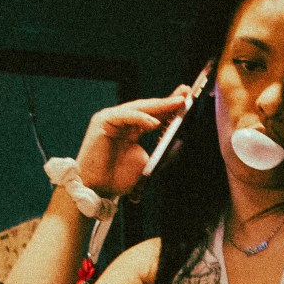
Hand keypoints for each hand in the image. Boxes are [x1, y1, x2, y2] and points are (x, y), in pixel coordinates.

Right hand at [76, 85, 197, 196]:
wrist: (97, 189)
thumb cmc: (117, 178)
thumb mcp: (146, 162)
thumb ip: (159, 150)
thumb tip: (178, 139)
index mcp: (130, 128)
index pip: (152, 113)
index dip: (169, 106)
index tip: (186, 99)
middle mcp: (121, 120)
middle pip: (147, 106)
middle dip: (167, 101)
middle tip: (185, 94)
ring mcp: (111, 119)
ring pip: (138, 108)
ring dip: (159, 105)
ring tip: (177, 104)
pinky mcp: (102, 121)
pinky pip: (125, 116)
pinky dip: (141, 118)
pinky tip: (155, 123)